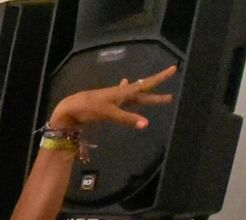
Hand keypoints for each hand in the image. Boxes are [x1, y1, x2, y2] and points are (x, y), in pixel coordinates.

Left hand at [49, 65, 176, 130]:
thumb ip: (127, 118)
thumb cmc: (90, 108)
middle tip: (170, 97)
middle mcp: (121, 93)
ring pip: (133, 94)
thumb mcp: (110, 113)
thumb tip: (146, 124)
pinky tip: (125, 82)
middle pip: (143, 93)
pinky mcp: (107, 101)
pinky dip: (126, 88)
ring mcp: (114, 97)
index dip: (161, 77)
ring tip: (154, 91)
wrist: (71, 107)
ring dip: (144, 94)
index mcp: (124, 92)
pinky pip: (121, 94)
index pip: (147, 84)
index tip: (174, 69)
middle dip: (156, 96)